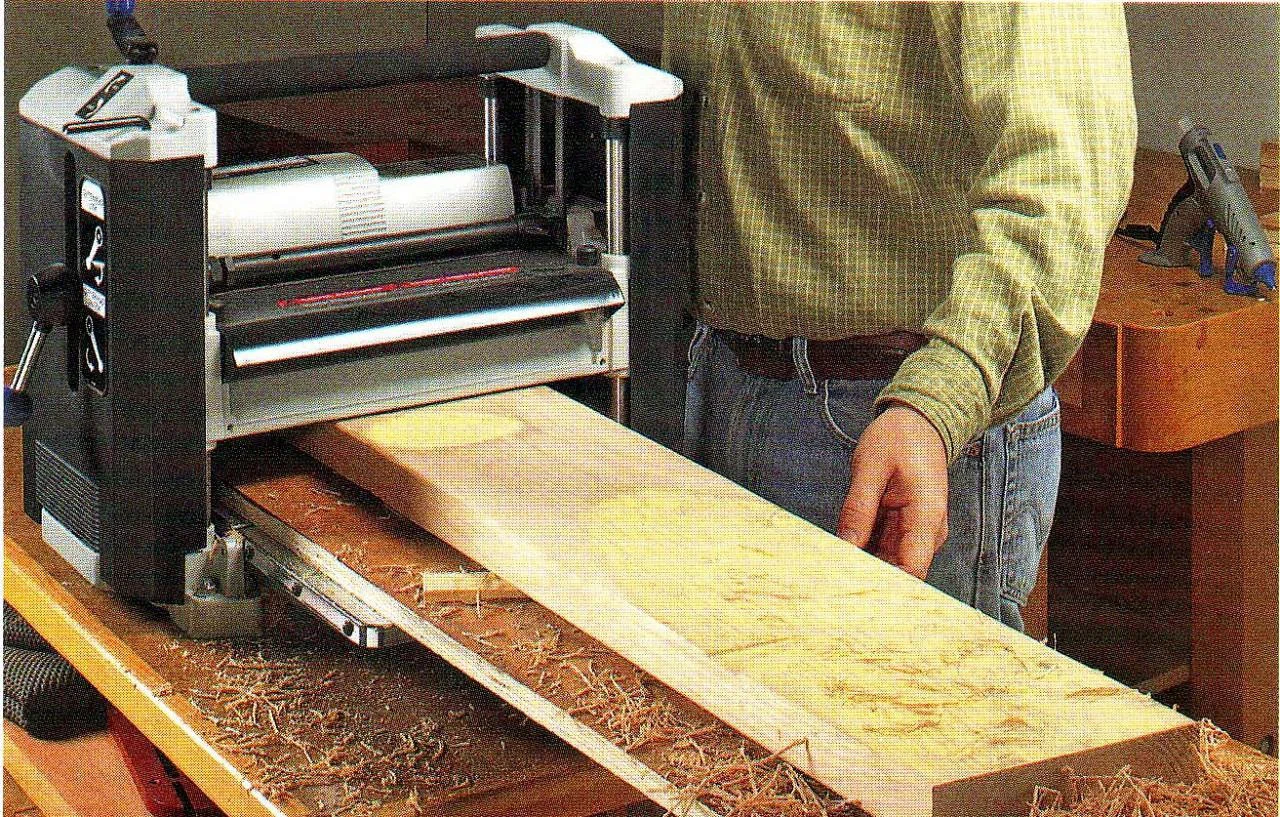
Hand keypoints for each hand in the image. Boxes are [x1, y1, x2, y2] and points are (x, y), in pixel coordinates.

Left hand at [836, 404, 948, 578]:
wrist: (920, 421)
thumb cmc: (900, 438)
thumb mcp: (870, 469)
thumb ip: (858, 510)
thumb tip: (844, 548)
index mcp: (926, 517)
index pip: (913, 572)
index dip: (885, 589)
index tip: (852, 592)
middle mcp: (927, 532)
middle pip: (900, 573)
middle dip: (868, 582)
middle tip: (829, 585)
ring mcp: (917, 532)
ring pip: (890, 565)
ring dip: (863, 569)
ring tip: (829, 573)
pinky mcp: (904, 528)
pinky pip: (884, 550)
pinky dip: (864, 554)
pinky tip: (840, 556)